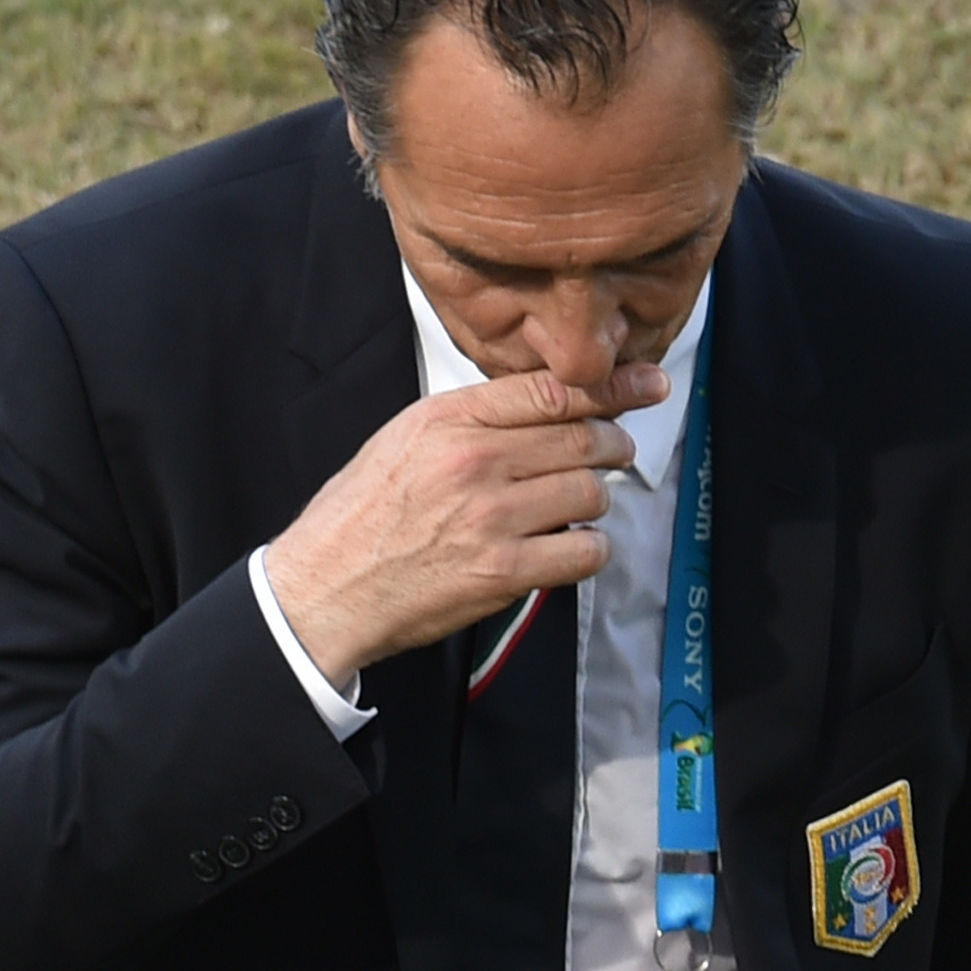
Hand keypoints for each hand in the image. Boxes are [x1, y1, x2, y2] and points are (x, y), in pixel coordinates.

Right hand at [263, 360, 668, 683]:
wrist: (325, 587)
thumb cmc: (359, 517)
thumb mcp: (403, 438)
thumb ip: (471, 417)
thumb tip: (544, 405)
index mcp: (448, 420)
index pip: (553, 390)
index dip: (613, 386)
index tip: (645, 383)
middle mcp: (474, 461)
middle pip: (584, 437)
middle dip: (615, 444)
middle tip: (617, 453)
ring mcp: (493, 517)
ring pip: (591, 493)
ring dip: (594, 501)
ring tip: (574, 508)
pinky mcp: (504, 571)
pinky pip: (585, 552)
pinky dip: (589, 550)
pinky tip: (568, 549)